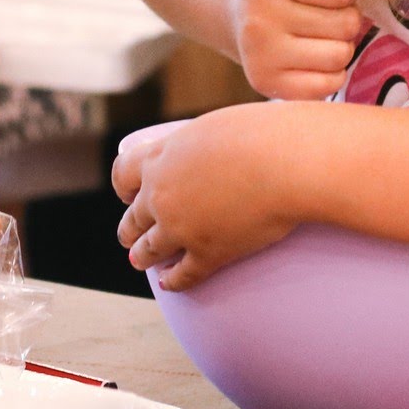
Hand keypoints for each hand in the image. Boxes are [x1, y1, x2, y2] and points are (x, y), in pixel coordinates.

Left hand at [113, 106, 302, 289]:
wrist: (286, 162)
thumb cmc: (262, 133)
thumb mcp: (215, 125)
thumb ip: (199, 142)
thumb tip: (207, 148)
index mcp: (160, 156)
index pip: (123, 174)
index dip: (123, 188)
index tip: (127, 195)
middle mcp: (160, 194)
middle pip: (133, 217)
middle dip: (130, 228)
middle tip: (132, 235)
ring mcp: (179, 227)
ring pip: (148, 250)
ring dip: (143, 257)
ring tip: (142, 261)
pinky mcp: (205, 254)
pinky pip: (182, 275)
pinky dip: (173, 281)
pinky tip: (170, 283)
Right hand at [228, 0, 372, 99]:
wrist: (237, 12)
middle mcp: (258, 18)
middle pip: (346, 24)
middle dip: (346, 17)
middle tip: (326, 13)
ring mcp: (260, 55)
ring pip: (339, 56)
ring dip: (341, 45)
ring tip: (321, 34)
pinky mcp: (266, 84)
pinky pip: (328, 86)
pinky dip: (331, 73)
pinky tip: (313, 57)